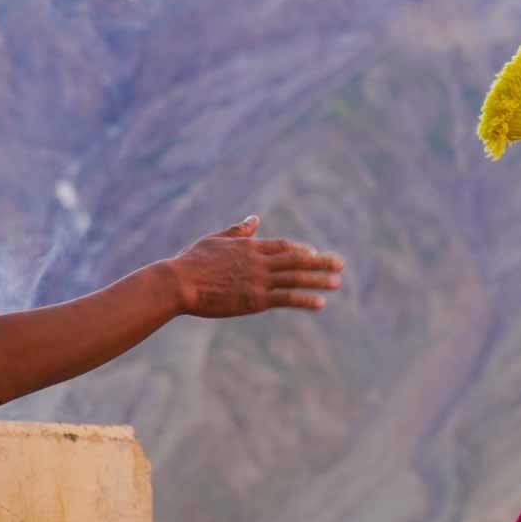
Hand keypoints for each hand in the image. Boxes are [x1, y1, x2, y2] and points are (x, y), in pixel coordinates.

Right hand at [168, 215, 343, 316]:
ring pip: (296, 278)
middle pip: (296, 260)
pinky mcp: (256, 299)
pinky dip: (305, 300)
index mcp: (250, 247)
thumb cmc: (191, 262)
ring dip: (319, 280)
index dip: (300, 250)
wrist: (179, 283)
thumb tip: (255, 218)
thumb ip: (239, 230)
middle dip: (320, 262)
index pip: (283, 246)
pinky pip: (287, 298)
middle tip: (341, 264)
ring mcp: (259, 280)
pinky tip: (320, 303)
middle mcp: (259, 262)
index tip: (313, 253)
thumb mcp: (216, 239)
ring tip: (337, 282)